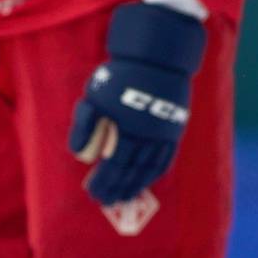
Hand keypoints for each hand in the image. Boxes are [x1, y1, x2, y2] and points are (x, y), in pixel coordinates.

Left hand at [67, 2, 206, 206]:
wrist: (156, 57)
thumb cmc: (118, 76)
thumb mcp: (93, 98)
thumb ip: (83, 127)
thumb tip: (82, 157)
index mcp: (127, 128)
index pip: (114, 165)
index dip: (104, 182)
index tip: (93, 192)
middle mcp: (148, 135)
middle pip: (131, 171)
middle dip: (117, 188)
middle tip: (106, 201)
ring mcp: (165, 133)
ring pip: (150, 168)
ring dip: (137, 185)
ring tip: (125, 197)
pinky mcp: (175, 128)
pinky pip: (166, 158)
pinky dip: (155, 172)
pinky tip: (147, 180)